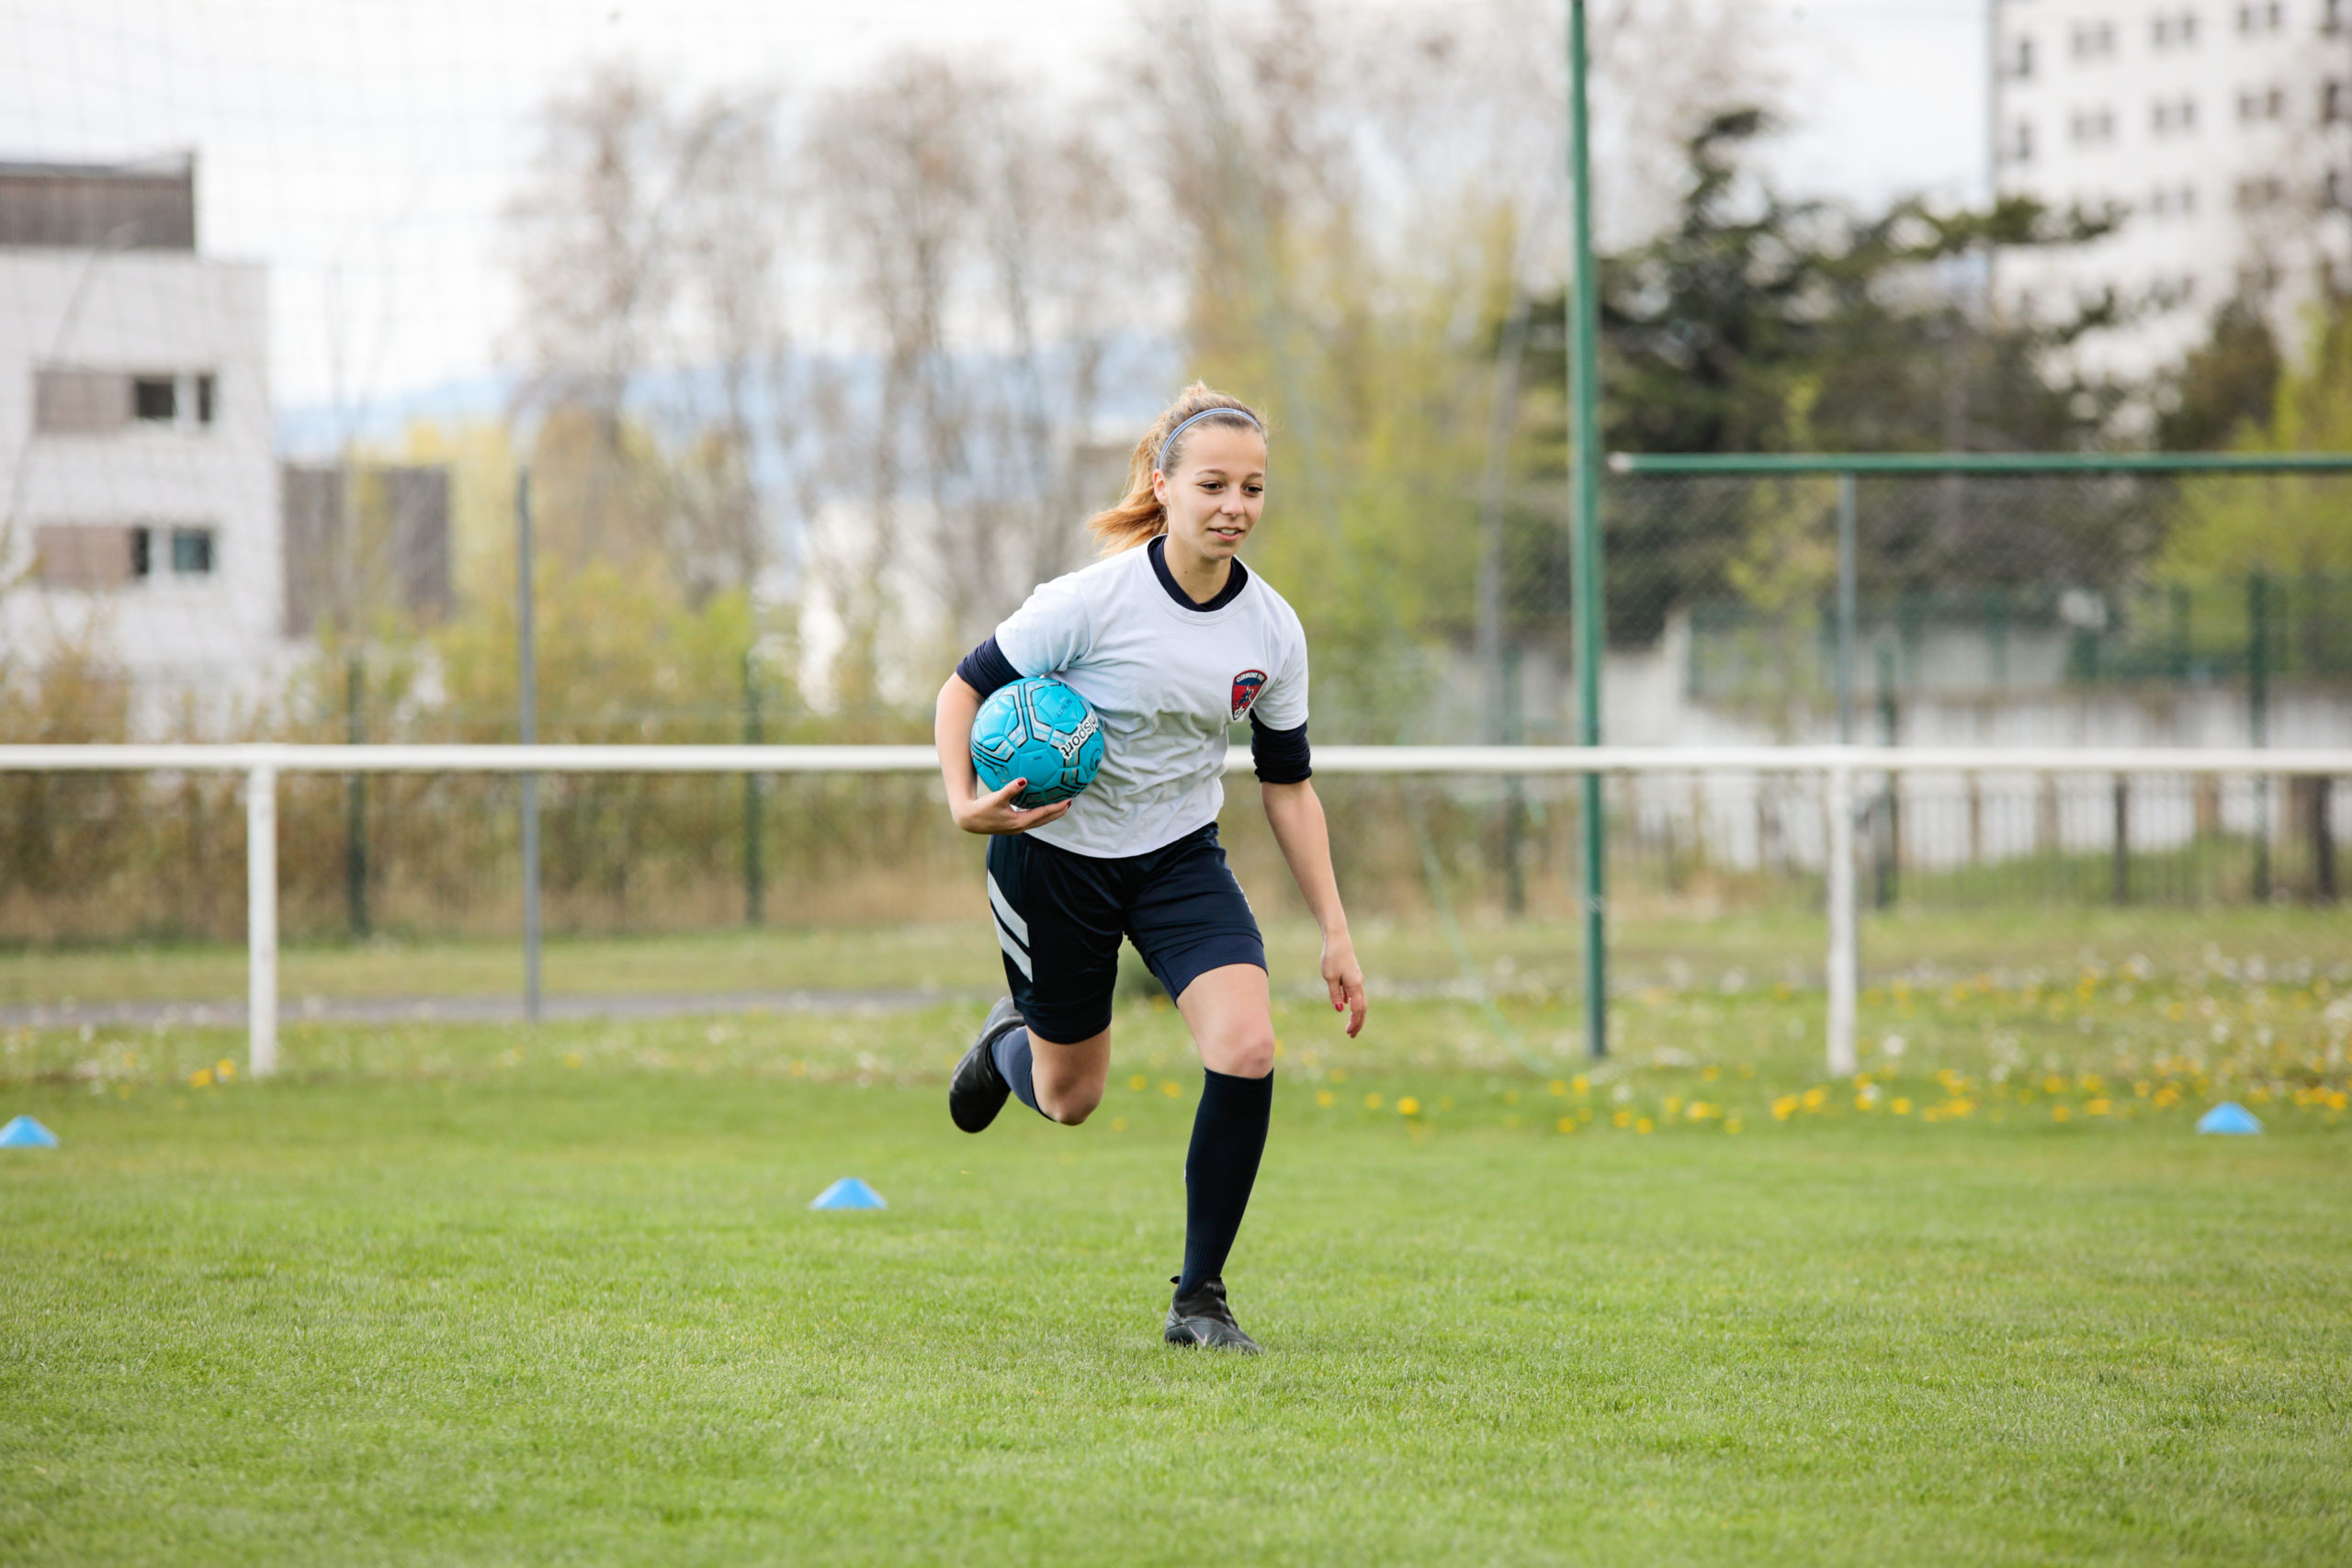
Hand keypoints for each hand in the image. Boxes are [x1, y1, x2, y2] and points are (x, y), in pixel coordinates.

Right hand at [951, 775, 1073, 835]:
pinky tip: (1040, 805)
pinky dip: (1040, 813)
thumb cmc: (981, 808)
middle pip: (1044, 819)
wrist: (969, 820)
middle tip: (1070, 802)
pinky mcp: (1012, 825)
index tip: (1068, 800)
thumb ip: (1011, 789)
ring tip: (1060, 805)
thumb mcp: (996, 797)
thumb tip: (1024, 779)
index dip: (1056, 807)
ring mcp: (1016, 828)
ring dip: (1050, 813)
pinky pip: (1031, 819)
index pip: (1043, 814)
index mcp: (1019, 822)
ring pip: (1038, 821)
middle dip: (1058, 812)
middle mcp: (1020, 827)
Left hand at [1321, 930, 1366, 1037]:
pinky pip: (1355, 993)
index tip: (1348, 1032)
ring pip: (1360, 1001)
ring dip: (1356, 1014)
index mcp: (1355, 985)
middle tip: (1351, 1035)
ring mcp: (1357, 979)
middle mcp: (1359, 984)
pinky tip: (1344, 1006)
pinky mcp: (1352, 975)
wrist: (1338, 938)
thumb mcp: (1329, 977)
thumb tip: (1339, 1009)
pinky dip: (1353, 1003)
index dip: (1354, 1022)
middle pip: (1362, 1008)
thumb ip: (1334, 994)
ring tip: (1350, 1025)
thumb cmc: (1332, 957)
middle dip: (1358, 1022)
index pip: (1357, 1009)